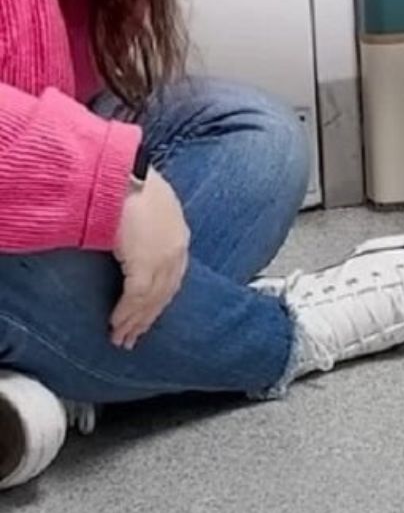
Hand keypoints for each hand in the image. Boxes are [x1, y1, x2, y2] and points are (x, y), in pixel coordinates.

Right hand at [110, 170, 188, 349]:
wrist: (121, 173)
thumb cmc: (126, 183)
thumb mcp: (145, 209)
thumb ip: (144, 230)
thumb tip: (130, 242)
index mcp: (178, 235)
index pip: (172, 276)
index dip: (159, 299)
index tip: (148, 316)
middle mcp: (177, 249)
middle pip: (164, 292)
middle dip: (148, 317)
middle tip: (133, 338)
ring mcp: (163, 257)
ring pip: (151, 299)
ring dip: (135, 321)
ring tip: (122, 338)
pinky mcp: (146, 262)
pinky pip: (136, 297)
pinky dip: (126, 314)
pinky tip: (116, 326)